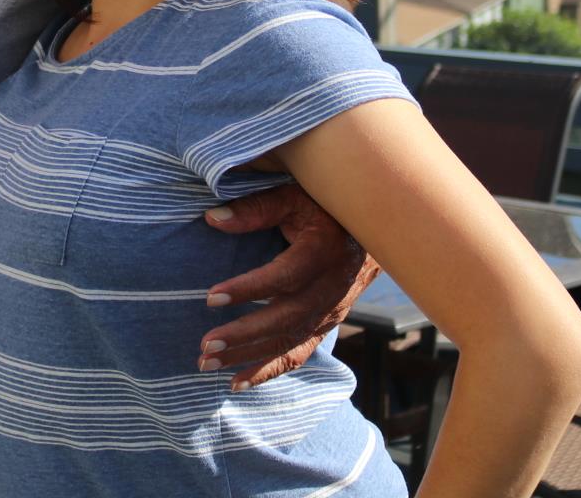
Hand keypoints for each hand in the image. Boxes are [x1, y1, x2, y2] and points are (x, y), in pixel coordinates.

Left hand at [198, 182, 380, 390]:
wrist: (376, 230)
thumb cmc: (326, 207)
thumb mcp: (294, 197)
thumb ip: (256, 209)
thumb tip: (212, 219)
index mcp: (323, 252)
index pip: (284, 277)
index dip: (249, 289)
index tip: (211, 296)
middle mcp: (330, 289)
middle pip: (285, 319)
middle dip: (244, 336)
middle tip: (205, 345)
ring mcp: (330, 312)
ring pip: (288, 341)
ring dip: (247, 356)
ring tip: (206, 363)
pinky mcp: (325, 326)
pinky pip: (297, 354)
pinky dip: (268, 371)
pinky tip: (237, 382)